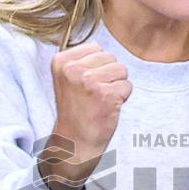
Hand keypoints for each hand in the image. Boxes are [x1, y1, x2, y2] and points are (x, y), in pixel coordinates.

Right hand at [41, 42, 131, 189]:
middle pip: (111, 57)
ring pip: (122, 70)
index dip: (98, 66)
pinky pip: (127, 86)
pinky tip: (108, 108)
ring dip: (117, 86)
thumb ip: (83, 61)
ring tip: (101, 100)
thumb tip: (106, 50)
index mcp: (61, 61)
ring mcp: (89, 81)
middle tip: (95, 95)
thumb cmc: (76, 110)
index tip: (85, 85)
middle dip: (109, 75)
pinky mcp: (106, 95)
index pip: (96, 47)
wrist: (74, 141)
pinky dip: (123, 98)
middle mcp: (73, 69)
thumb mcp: (69, 79)